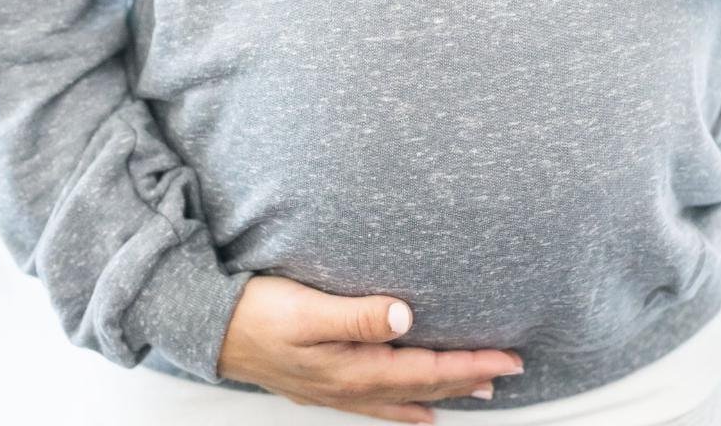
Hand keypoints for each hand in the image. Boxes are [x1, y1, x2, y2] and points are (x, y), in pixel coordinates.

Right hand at [216, 275, 524, 422]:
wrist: (211, 331)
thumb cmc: (256, 314)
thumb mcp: (306, 310)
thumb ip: (357, 315)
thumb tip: (407, 315)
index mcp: (352, 367)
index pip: (425, 368)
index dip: (469, 364)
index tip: (507, 357)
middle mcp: (350, 385)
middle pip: (422, 385)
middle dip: (468, 377)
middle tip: (509, 369)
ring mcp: (336, 389)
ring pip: (404, 396)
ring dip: (444, 391)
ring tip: (479, 391)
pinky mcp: (323, 383)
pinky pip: (378, 401)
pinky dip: (405, 405)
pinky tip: (416, 410)